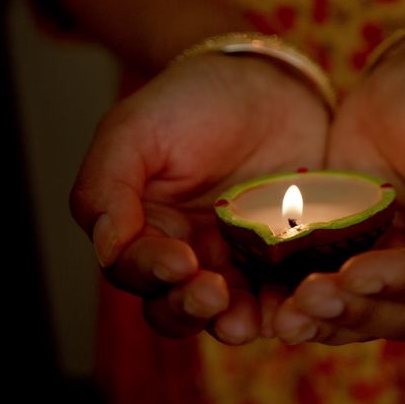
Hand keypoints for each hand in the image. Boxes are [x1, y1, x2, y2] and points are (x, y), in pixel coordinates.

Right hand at [71, 55, 329, 343]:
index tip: (179, 262)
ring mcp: (245, 262)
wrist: (270, 82)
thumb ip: (108, 188)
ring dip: (240, 321)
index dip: (153, 273)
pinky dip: (290, 304)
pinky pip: (289, 292)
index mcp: (145, 232)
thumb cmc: (192, 102)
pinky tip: (297, 303)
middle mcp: (192, 258)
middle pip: (180, 307)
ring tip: (251, 319)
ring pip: (235, 312)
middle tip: (213, 295)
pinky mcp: (293, 258)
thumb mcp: (136, 131)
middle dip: (193, 308)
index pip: (136, 270)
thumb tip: (106, 249)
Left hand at [273, 39, 404, 343]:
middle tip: (308, 300)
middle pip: (396, 311)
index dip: (397, 281)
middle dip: (353, 310)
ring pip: (357, 311)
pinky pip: (322, 285)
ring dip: (324, 319)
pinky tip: (267, 305)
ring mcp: (382, 261)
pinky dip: (297, 301)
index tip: (354, 273)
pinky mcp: (341, 251)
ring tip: (285, 318)